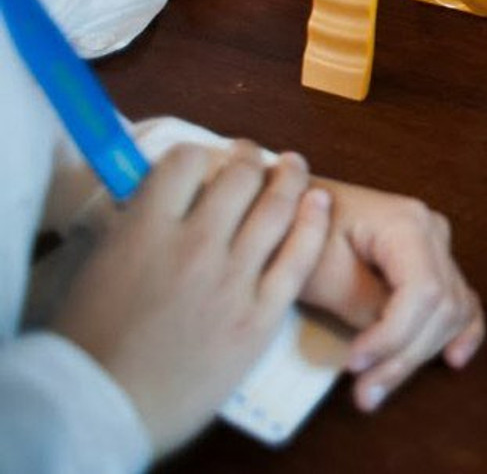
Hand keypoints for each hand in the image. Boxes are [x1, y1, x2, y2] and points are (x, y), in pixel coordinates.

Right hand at [51, 144, 330, 456]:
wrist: (105, 408)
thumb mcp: (96, 266)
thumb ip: (134, 226)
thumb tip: (156, 197)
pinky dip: (313, 223)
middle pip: (240, 177)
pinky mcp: (261, 315)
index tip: (206, 161)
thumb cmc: (89, 342)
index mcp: (145, 230)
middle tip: (253, 159)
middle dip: (249, 159)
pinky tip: (320, 203)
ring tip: (294, 166)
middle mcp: (195, 245)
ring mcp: (232, 280)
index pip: (185, 162)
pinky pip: (299, 259)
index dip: (199, 155)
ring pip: (277, 208)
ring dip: (290, 178)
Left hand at [297, 180, 484, 411]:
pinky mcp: (431, 264)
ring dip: (419, 355)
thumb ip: (361, 303)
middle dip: (404, 355)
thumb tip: (389, 340)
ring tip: (376, 390)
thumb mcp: (317, 268)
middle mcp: (432, 231)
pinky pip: (459, 301)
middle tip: (362, 395)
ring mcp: (436, 247)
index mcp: (406, 223)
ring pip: (451, 311)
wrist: (288, 205)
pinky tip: (455, 358)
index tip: (354, 365)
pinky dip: (460, 331)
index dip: (395, 335)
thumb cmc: (296, 231)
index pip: (423, 291)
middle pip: (441, 306)